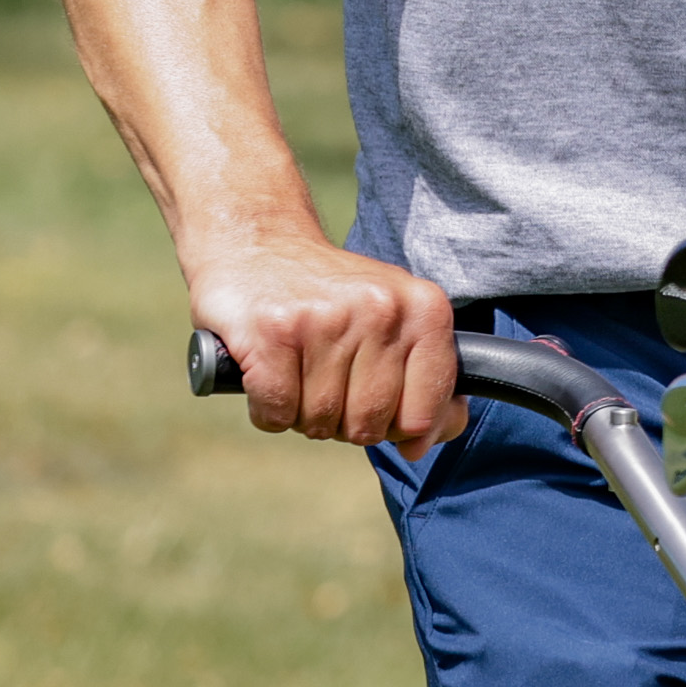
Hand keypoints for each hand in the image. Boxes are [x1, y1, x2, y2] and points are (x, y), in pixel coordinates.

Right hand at [188, 231, 457, 449]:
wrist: (259, 242)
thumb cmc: (335, 296)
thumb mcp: (398, 319)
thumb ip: (426, 381)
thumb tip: (423, 443)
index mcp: (424, 309)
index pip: (424, 412)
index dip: (399, 428)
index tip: (381, 408)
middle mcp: (381, 310)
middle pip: (370, 424)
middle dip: (346, 424)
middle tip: (330, 386)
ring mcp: (326, 320)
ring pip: (321, 422)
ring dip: (304, 416)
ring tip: (300, 374)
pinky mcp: (272, 332)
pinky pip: (276, 414)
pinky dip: (269, 412)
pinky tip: (269, 376)